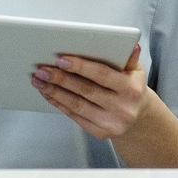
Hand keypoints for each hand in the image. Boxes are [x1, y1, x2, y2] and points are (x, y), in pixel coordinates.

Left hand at [31, 44, 151, 139]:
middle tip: (42, 69)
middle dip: (60, 79)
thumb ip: (130, 58)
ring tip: (39, 80)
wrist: (138, 118)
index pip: (102, 75)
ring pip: (77, 105)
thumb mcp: (136, 71)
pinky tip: (48, 93)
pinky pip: (75, 116)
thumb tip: (131, 44)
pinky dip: (59, 103)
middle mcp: (122, 108)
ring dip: (54, 92)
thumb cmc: (132, 87)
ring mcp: (111, 123)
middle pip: (85, 90)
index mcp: (131, 89)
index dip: (80, 67)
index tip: (60, 59)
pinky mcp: (100, 133)